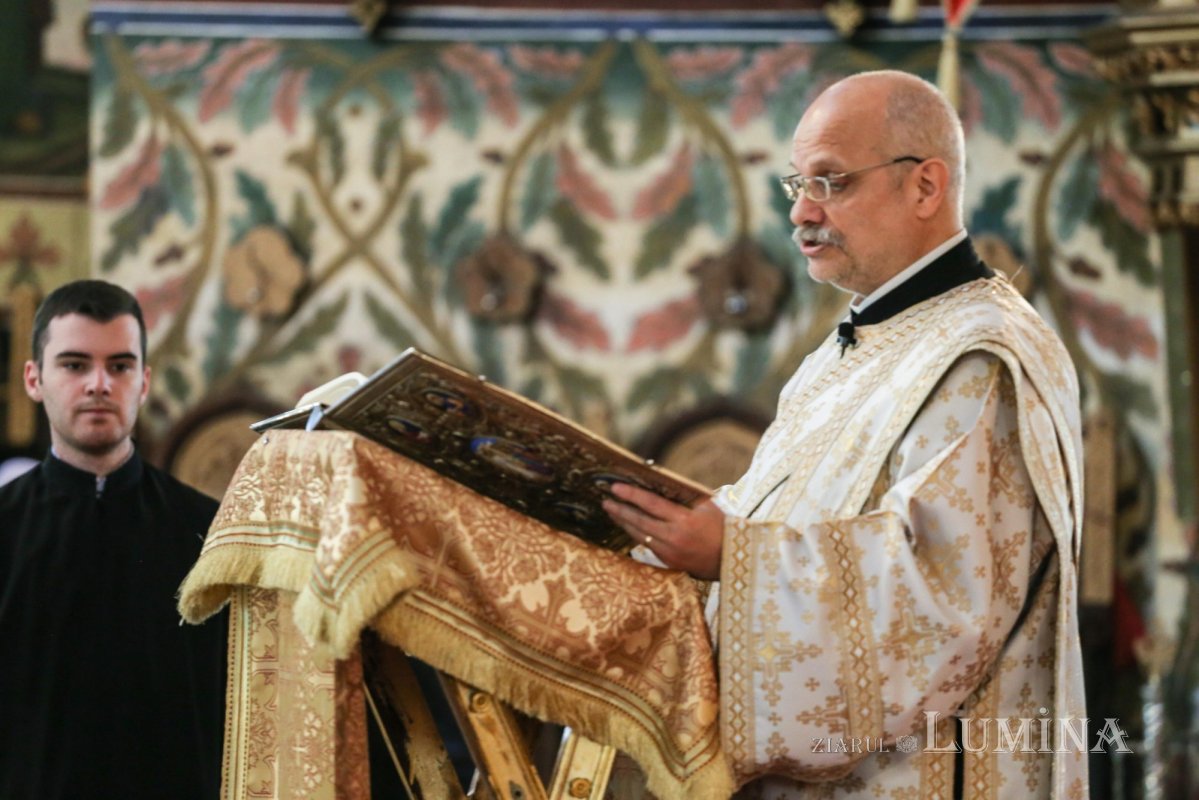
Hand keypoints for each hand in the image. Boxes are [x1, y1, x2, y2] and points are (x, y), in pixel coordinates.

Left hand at [601, 483, 724, 579]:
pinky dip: (637, 535)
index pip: (651, 504)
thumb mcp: (707, 506)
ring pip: (640, 535)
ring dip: (624, 523)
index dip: (631, 495)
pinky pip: (648, 546)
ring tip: (612, 512)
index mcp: (684, 521)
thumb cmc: (724, 527)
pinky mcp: (670, 562)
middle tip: (606, 500)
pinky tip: (629, 527)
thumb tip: (661, 485)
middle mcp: (674, 537)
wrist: (734, 559)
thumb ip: (684, 497)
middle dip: (620, 510)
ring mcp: (670, 552)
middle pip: (639, 521)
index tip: (615, 487)